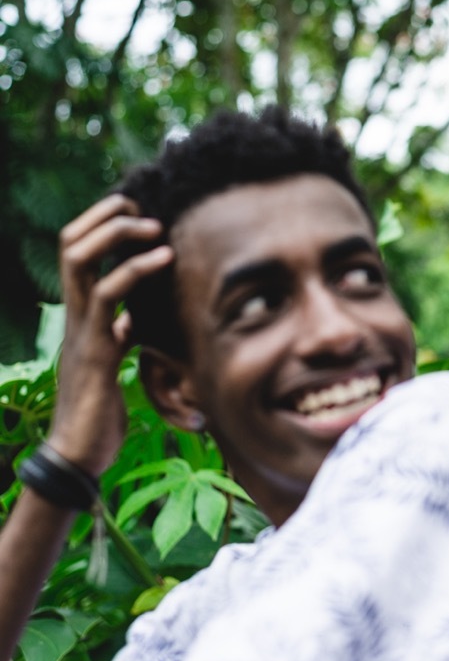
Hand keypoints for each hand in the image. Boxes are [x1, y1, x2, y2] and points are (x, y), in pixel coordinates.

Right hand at [48, 195, 173, 475]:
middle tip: (142, 206)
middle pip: (70, 245)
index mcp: (82, 316)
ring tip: (154, 224)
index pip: (76, 253)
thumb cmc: (98, 411)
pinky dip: (135, 272)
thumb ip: (119, 335)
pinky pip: (108, 300)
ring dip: (117, 235)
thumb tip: (132, 319)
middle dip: (104, 216)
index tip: (135, 209)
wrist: (79, 454)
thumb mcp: (112, 362)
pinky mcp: (97, 350)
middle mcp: (76, 316)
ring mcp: (83, 330)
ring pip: (81, 262)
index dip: (100, 224)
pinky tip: (165, 259)